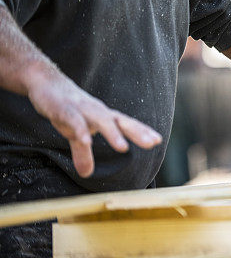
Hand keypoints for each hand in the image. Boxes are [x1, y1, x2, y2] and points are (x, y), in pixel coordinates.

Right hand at [26, 71, 161, 177]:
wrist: (46, 84)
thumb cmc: (67, 108)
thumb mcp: (75, 133)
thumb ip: (83, 152)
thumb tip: (87, 174)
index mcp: (103, 116)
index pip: (126, 124)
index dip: (141, 131)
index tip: (157, 140)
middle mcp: (97, 111)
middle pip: (120, 121)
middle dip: (137, 132)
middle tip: (153, 143)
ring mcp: (81, 108)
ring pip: (100, 120)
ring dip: (112, 133)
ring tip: (123, 148)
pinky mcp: (63, 109)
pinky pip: (73, 120)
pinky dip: (80, 130)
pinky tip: (86, 140)